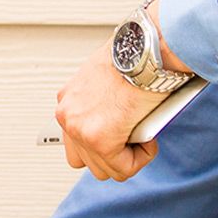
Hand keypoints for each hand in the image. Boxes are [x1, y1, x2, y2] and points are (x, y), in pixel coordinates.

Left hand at [55, 43, 168, 181]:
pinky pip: (124, 169)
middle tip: (136, 132)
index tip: (124, 130)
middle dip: (116, 153)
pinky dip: (142, 157)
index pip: (77, 141)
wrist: (149, 47)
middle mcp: (67, 116)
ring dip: (128, 157)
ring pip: (105, 169)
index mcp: (68, 101)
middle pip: (87, 160)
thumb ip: (103, 102)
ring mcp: (80, 130)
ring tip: (143, 132)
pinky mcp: (100, 141)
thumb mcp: (109, 77)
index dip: (106, 141)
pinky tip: (150, 137)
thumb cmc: (138, 56)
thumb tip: (117, 120)